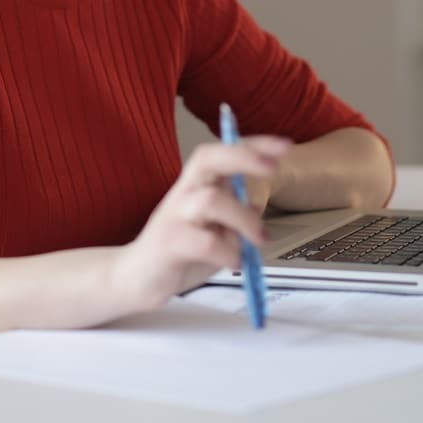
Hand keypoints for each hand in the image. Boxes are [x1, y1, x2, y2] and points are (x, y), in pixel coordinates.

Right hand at [109, 136, 290, 313]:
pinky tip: (234, 263)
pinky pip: (205, 242)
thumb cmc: (181, 251)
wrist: (137, 278)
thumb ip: (234, 215)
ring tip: (258, 240)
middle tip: (273, 168)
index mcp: (196, 184)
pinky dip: (228, 253)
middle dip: (243, 157)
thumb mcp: (215, 229)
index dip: (253, 145)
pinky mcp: (169, 244)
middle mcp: (183, 192)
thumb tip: (259, 206)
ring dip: (243, 219)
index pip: (222, 151)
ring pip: (211, 200)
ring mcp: (174, 216)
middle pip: (208, 159)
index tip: (285, 146)